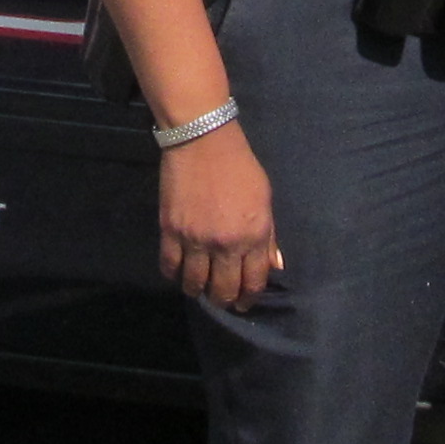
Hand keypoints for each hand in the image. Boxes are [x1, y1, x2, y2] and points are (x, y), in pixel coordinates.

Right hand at [158, 124, 283, 307]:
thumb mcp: (264, 199)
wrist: (203, 141)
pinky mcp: (171, 231)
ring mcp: (197, 240)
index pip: (254, 282)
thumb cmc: (239, 167)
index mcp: (255, 235)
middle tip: (221, 298)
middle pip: (224, 290)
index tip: (244, 302)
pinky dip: (174, 275)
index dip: (249, 298)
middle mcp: (227, 244)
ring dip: (197, 291)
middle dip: (224, 300)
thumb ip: (269, 235)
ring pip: (195, 284)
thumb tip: (274, 265)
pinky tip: (178, 273)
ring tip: (198, 288)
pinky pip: (170, 266)